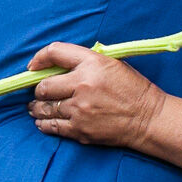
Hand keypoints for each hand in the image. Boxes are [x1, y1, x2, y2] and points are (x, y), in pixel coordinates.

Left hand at [25, 43, 166, 148]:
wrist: (148, 119)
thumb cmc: (132, 89)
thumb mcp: (111, 64)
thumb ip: (84, 62)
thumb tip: (55, 65)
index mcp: (92, 63)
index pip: (55, 53)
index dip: (39, 58)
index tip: (33, 67)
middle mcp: (82, 85)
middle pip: (43, 86)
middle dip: (39, 89)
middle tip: (40, 92)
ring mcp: (79, 109)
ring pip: (44, 108)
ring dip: (37, 108)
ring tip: (36, 107)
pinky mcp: (79, 129)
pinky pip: (51, 126)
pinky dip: (43, 124)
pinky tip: (42, 121)